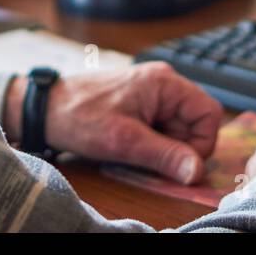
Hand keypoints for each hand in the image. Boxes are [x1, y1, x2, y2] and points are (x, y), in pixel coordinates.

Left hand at [6, 62, 223, 183]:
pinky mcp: (140, 104)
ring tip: (133, 150)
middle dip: (178, 147)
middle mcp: (163, 83)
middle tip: (148, 157)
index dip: (201, 142)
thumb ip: (165, 155)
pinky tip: (129, 145)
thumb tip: (196, 172)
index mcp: (165, 82)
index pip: (209, 113)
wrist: (46, 109)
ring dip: (163, 147)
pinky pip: (161, 128)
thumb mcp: (125, 141)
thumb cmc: (80, 117)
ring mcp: (152, 93)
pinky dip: (151, 143)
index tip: (179, 163)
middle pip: (194, 123)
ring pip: (178, 129)